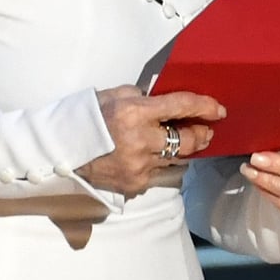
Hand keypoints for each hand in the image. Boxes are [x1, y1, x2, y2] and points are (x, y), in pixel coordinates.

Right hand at [78, 87, 224, 195]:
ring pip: (178, 158)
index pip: (181, 107)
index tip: (218, 109)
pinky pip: (159, 173)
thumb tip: (165, 98)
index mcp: (135, 113)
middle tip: (206, 129)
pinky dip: (161, 163)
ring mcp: (138, 166)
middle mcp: (140, 141)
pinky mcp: (134, 184)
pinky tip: (154, 156)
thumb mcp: (115, 95)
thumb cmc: (87, 117)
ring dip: (183, 149)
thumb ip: (143, 96)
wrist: (60, 150)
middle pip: (189, 140)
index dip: (205, 106)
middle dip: (201, 133)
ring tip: (184, 140)